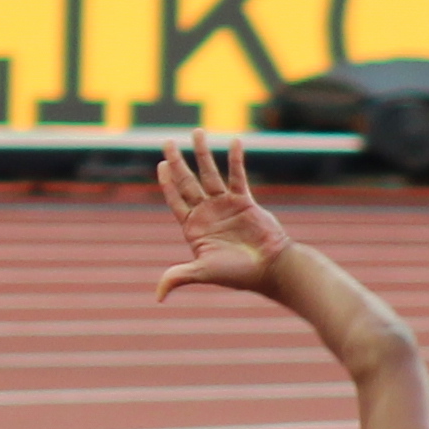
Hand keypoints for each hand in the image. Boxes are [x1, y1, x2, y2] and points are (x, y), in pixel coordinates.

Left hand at [149, 131, 292, 299]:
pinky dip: (235, 159)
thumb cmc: (237, 274)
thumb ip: (179, 276)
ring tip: (197, 132)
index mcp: (194, 228)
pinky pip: (238, 176)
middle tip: (167, 142)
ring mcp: (225, 206)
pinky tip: (233, 142)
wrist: (270, 268)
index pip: (175, 199)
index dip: (167, 182)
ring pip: (211, 174)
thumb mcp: (203, 272)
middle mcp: (207, 214)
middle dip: (178, 162)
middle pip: (188, 181)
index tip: (161, 163)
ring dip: (204, 154)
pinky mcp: (245, 201)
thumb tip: (159, 296)